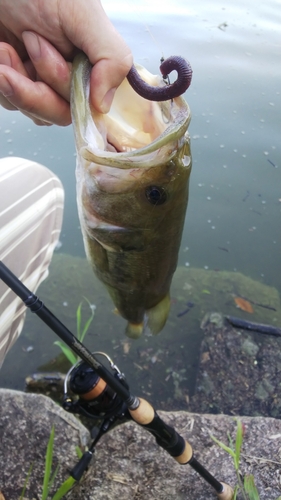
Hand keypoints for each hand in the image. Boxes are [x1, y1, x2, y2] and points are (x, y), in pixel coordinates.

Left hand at [0, 0, 131, 124]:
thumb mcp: (83, 15)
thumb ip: (111, 59)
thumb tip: (104, 106)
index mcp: (89, 65)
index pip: (87, 106)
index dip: (64, 90)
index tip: (42, 51)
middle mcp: (67, 76)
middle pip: (58, 113)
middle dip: (36, 88)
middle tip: (27, 41)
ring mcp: (39, 80)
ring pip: (32, 112)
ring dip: (14, 82)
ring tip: (6, 46)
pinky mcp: (15, 79)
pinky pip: (9, 101)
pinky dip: (2, 78)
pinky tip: (1, 50)